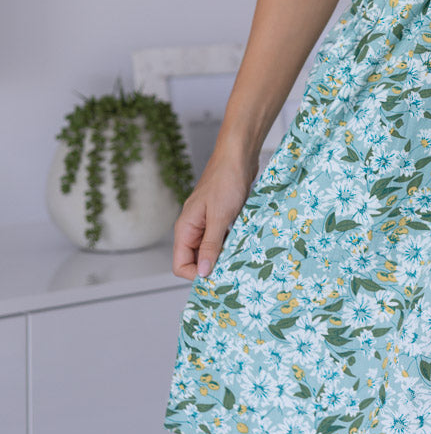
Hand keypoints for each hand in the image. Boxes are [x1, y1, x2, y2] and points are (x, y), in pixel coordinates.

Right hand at [171, 148, 257, 280]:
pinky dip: (232, 244)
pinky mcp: (221, 218)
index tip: (217, 277)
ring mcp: (207, 223)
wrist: (238, 156)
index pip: (180, 265)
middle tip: (233, 271)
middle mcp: (193, 229)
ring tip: (241, 258)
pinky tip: (245, 244)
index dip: (196, 275)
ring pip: (211, 250)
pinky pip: (223, 239)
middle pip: (196, 260)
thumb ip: (210, 245)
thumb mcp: (219, 216)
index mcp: (185, 229)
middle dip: (212, 268)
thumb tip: (202, 273)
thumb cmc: (226, 181)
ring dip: (224, 256)